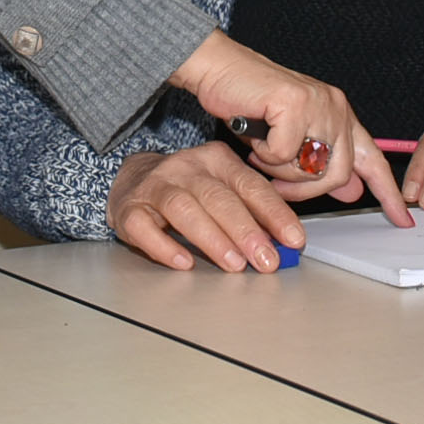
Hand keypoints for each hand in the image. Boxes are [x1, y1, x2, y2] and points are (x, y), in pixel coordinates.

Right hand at [107, 143, 307, 272]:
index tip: (294, 240)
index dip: (274, 214)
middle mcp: (186, 167)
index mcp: (216, 159)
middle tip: (266, 259)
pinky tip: (184, 262)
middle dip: (246, 230)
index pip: (250, 185)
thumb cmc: (189, 189)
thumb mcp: (224, 187)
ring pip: (183, 208)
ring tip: (233, 263)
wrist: (134, 179)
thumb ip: (253, 211)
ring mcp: (155, 186)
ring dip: (212, 238)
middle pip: (218, 197)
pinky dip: (164, 246)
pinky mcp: (129, 208)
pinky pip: (144, 226)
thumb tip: (285, 243)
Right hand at [167, 30, 409, 224]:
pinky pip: (283, 154)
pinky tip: (256, 134)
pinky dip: (264, 153)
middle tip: (279, 185)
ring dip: (279, 170)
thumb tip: (352, 191)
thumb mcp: (292, 141)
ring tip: (263, 150)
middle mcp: (336, 108)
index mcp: (340, 116)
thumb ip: (322, 164)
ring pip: (310, 168)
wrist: (222, 69)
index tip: (402, 217)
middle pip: (338, 174)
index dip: (387, 192)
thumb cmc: (252, 104)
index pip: (374, 160)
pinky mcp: (296, 102)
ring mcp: (318, 103)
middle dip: (305, 190)